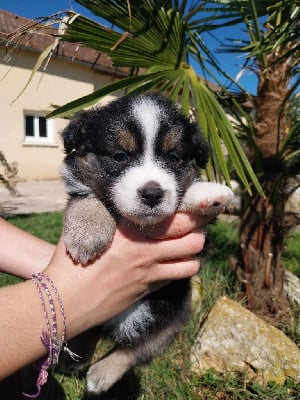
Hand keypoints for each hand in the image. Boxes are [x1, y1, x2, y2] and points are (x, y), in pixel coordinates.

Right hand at [45, 212, 210, 338]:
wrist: (65, 302)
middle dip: (200, 231)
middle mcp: (146, 251)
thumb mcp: (86, 226)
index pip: (174, 218)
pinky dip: (179, 269)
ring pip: (191, 263)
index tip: (196, 206)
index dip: (192, 211)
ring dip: (194, 253)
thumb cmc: (70, 261)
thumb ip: (104, 210)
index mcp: (131, 231)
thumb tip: (112, 197)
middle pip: (192, 240)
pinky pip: (174, 278)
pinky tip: (172, 262)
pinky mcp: (147, 290)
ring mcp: (149, 274)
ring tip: (188, 245)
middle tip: (196, 225)